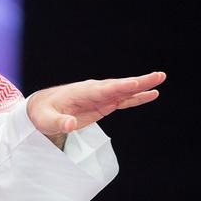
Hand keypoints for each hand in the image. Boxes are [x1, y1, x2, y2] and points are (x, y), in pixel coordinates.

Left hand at [27, 71, 165, 147]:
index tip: (134, 84)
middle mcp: (92, 91)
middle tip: (157, 76)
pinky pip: (123, 100)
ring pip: (123, 91)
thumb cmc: (42, 114)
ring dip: (141, 86)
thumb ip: (59, 123)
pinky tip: (152, 94)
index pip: (102, 90)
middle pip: (117, 86)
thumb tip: (70, 125)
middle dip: (137, 82)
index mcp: (79, 93)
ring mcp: (99, 96)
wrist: (41, 108)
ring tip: (160, 79)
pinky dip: (136, 97)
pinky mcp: (102, 104)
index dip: (118, 88)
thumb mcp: (47, 121)